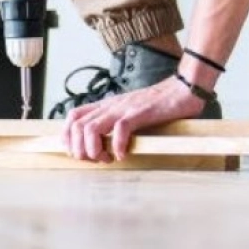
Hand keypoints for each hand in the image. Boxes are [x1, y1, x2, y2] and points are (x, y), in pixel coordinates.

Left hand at [61, 76, 209, 161]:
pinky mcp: (140, 112)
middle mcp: (111, 106)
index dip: (67, 135)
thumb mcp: (129, 111)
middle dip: (78, 148)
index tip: (74, 152)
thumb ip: (115, 122)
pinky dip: (117, 146)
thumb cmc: (158, 105)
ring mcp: (124, 108)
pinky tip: (122, 155)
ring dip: (94, 149)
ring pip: (92, 128)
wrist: (181, 89)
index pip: (74, 115)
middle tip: (94, 160)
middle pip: (77, 126)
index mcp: (106, 105)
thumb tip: (102, 144)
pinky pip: (121, 129)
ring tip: (106, 159)